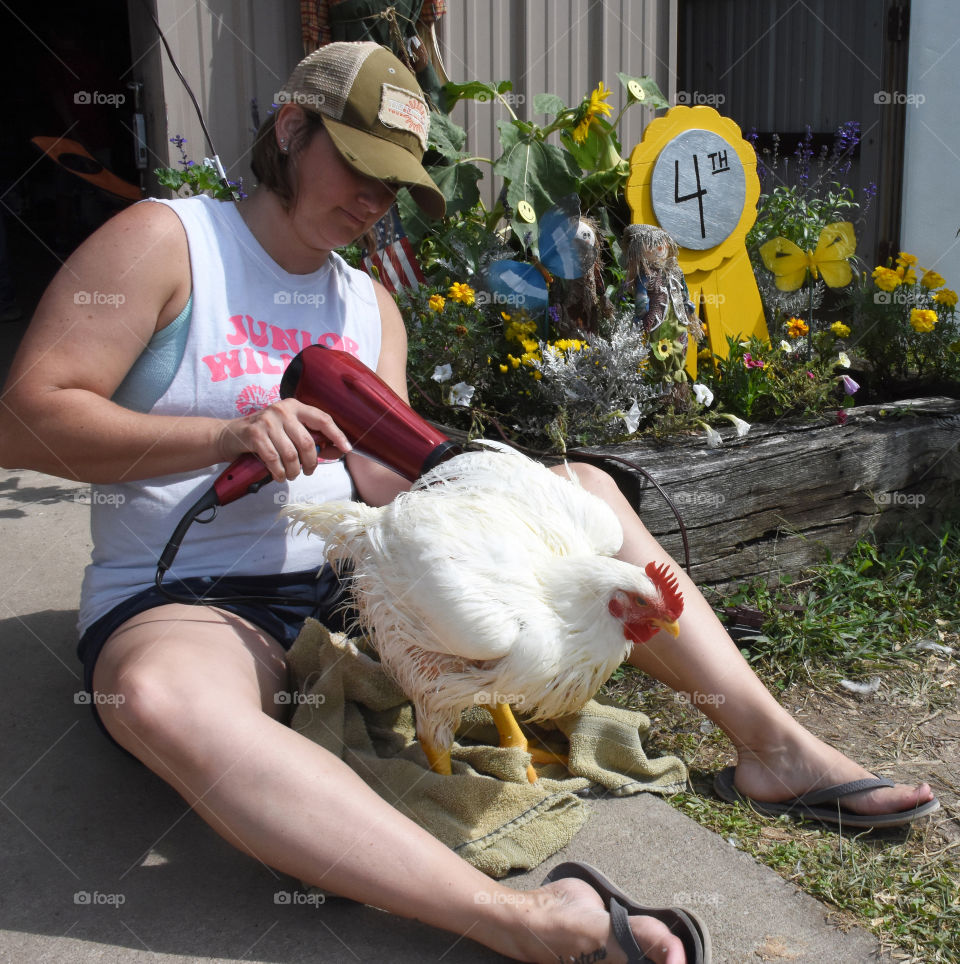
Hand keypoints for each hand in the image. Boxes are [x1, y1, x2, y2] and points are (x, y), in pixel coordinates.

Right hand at [216, 398, 351, 481]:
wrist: (229, 435)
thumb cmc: (265, 436)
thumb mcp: (288, 431)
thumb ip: (309, 438)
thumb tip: (337, 450)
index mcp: (295, 406)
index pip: (323, 419)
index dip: (337, 435)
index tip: (347, 449)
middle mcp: (283, 410)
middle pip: (307, 443)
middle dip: (310, 463)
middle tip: (307, 471)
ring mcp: (267, 421)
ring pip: (291, 454)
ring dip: (294, 471)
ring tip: (291, 475)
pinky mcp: (254, 434)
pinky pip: (274, 459)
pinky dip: (279, 472)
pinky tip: (279, 475)